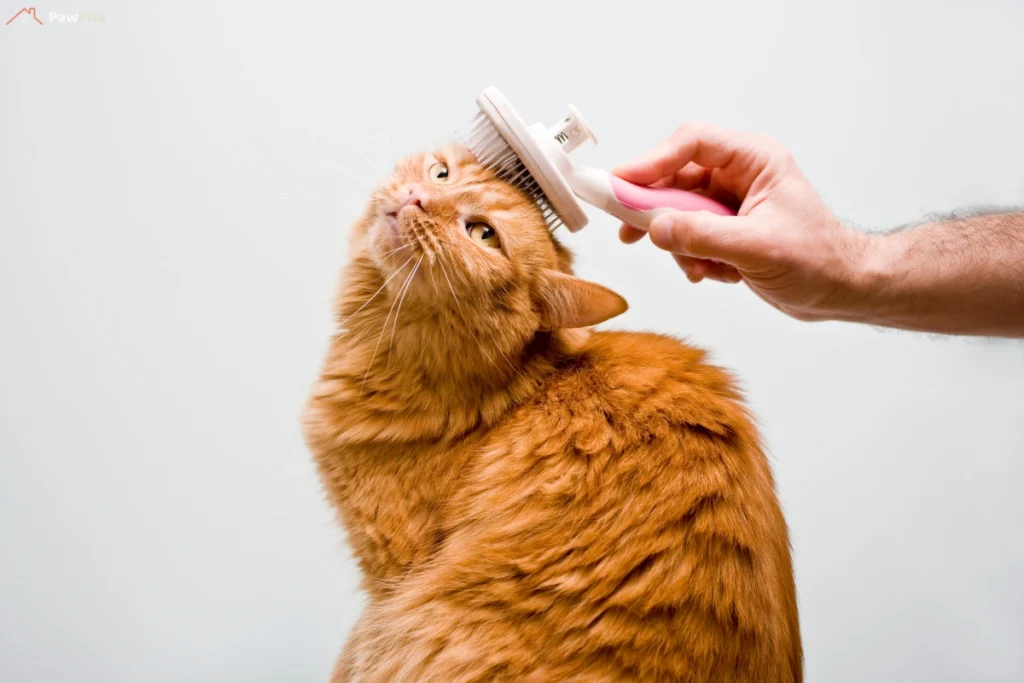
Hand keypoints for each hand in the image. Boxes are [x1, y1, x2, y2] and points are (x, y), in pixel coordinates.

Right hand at [614, 122, 871, 321]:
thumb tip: (654, 228)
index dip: (654, 160)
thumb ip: (701, 236)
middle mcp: (739, 176)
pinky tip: (711, 273)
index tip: (623, 182)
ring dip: (678, 241)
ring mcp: (730, 203)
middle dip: (655, 208)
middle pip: (677, 177)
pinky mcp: (725, 229)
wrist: (840, 291)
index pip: (693, 143)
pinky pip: (688, 234)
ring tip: (695, 266)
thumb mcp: (756, 248)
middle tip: (627, 229)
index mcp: (755, 160)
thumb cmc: (818, 261)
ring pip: (678, 210)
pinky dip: (691, 256)